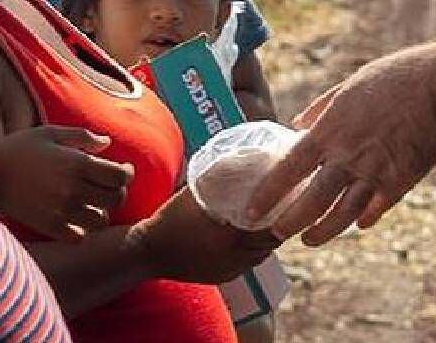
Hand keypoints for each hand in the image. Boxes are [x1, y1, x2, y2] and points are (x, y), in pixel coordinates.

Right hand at [0, 126, 132, 241]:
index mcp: (76, 164)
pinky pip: (80, 236)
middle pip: (115, 199)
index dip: (127, 174)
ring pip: (101, 221)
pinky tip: (77, 217)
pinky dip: (83, 229)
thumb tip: (107, 143)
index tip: (122, 171)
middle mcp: (73, 189)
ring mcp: (62, 211)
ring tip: (94, 203)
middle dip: (117, 192)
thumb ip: (82, 137)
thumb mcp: (51, 133)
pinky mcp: (50, 227)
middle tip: (109, 186)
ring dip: (102, 211)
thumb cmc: (20, 148)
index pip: (119, 176)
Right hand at [129, 185, 281, 283]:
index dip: (282, 213)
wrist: (148, 252)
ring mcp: (230, 271)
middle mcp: (233, 259)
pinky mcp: (224, 277)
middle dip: (279, 225)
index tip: (286, 196)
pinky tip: (253, 237)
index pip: (268, 229)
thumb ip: (216, 181)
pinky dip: (255, 250)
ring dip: (267, 239)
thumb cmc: (170, 219)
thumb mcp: (193, 195)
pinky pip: (248, 264)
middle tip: (284, 206)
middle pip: (269, 243)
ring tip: (271, 219)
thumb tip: (237, 159)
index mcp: (227, 238)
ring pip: (261, 255)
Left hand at [247, 47, 435, 245]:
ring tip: (310, 240)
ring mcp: (374, 173)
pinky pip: (377, 208)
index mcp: (330, 132)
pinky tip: (358, 225)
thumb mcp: (348, 86)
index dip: (268, 194)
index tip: (252, 211)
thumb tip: (298, 123)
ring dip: (323, 231)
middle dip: (291, 222)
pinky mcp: (400, 182)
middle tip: (277, 233)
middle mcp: (347, 157)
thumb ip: (320, 109)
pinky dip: (365, 219)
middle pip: (312, 201)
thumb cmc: (392, 79)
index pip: (288, 170)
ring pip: (343, 214)